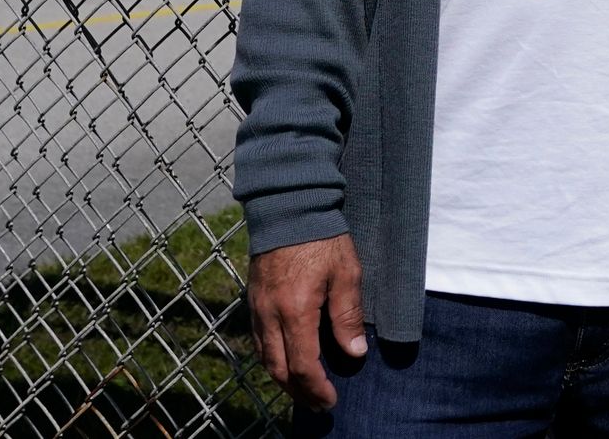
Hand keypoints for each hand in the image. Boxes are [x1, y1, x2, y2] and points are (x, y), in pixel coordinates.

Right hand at [248, 234, 366, 408]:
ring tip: (303, 388)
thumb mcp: (346, 273)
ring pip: (264, 357)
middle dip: (298, 391)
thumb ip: (348, 315)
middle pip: (278, 369)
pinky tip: (286, 358)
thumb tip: (355, 352)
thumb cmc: (322, 236)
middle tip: (317, 403)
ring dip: (283, 378)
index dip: (316, 388)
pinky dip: (272, 357)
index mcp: (295, 311)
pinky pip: (259, 339)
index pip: (302, 365)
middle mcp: (270, 314)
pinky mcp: (253, 298)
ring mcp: (258, 306)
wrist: (289, 205)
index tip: (330, 400)